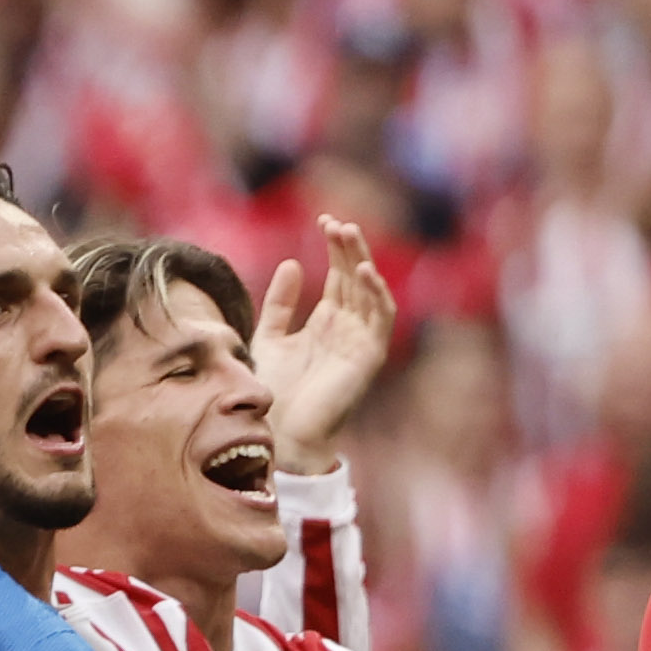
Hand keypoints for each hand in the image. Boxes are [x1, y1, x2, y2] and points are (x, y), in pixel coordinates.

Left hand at [253, 215, 395, 475]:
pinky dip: (376, 293)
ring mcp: (360, 340)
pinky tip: (364, 271)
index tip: (323, 221)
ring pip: (369, 292)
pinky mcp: (368, 356)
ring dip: (362, 262)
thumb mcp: (270, 336)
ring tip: (348, 234)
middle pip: (355, 278)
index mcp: (328, 322)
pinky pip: (380, 319)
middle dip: (348, 249)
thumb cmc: (274, 389)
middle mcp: (348, 328)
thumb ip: (280, 302)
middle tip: (336, 222)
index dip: (334, 248)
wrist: (279, 429)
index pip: (339, 276)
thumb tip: (293, 262)